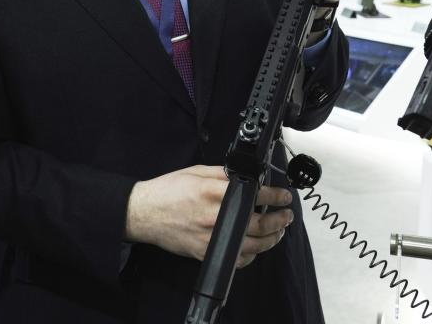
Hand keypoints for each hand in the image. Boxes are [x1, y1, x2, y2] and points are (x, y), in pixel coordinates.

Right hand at [125, 165, 294, 267]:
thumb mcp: (196, 172)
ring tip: (278, 231)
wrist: (144, 212)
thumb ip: (222, 174)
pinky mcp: (204, 252)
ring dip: (271, 239)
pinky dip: (250, 256)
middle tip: (287, 215)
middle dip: (279, 220)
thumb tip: (246, 174)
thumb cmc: (168, 191)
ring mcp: (210, 238)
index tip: (284, 196)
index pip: (255, 195)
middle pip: (259, 224)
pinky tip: (255, 247)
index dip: (275, 196)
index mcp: (213, 193)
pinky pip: (236, 260)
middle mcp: (214, 217)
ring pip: (252, 246)